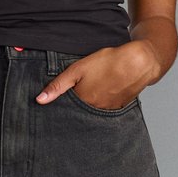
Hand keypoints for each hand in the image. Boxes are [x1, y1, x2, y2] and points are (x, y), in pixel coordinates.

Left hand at [36, 41, 160, 110]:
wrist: (138, 62)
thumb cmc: (107, 62)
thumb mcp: (77, 70)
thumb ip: (58, 85)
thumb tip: (39, 100)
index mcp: (83, 102)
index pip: (68, 111)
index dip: (63, 107)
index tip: (58, 106)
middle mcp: (95, 111)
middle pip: (81, 113)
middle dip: (76, 109)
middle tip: (79, 96)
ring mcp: (109, 111)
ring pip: (94, 112)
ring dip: (91, 106)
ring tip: (93, 91)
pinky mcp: (119, 108)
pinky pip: (107, 109)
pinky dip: (103, 103)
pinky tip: (105, 92)